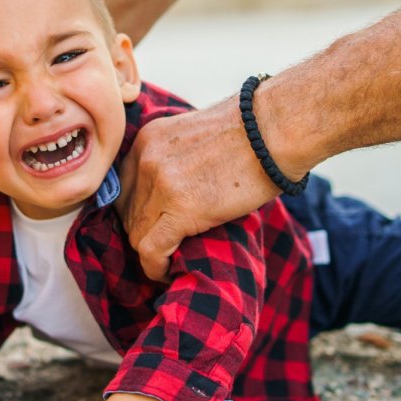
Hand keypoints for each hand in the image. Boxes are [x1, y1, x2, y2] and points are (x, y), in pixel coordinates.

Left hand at [119, 100, 280, 280]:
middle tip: (165, 248)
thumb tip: (172, 194)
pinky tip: (168, 272)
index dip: (137, 213)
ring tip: (170, 260)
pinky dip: (156, 268)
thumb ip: (173, 160)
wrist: (276, 128)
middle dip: (144, 234)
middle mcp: (146, 160)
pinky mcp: (181, 209)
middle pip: (127, 214)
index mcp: (147, 141)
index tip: (154, 227)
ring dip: (152, 253)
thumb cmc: (251, 133)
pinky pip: (151, 250)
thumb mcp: (194, 137)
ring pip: (137, 235)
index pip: (123, 189)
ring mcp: (160, 184)